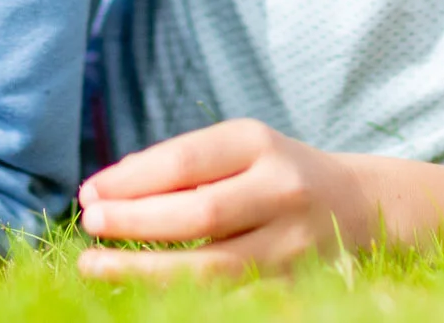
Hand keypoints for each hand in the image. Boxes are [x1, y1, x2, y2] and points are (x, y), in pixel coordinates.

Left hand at [77, 119, 375, 280]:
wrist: (355, 205)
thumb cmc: (272, 172)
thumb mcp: (236, 148)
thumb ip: (179, 164)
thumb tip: (106, 189)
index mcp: (259, 144)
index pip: (185, 162)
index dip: (129, 180)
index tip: (88, 193)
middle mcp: (281, 191)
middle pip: (199, 214)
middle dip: (135, 221)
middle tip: (89, 225)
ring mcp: (293, 244)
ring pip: (213, 268)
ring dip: (146, 269)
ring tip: (95, 265)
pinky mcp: (297, 286)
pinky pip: (233, 298)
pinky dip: (185, 297)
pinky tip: (145, 293)